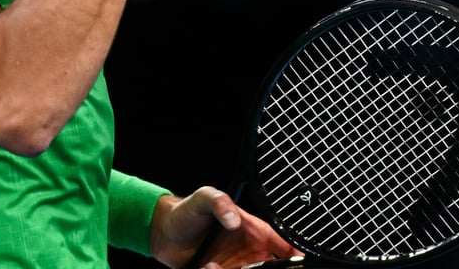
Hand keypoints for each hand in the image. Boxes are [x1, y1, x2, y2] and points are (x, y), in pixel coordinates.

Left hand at [150, 187, 300, 268]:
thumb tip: (234, 219)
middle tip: (239, 265)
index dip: (294, 257)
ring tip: (211, 264)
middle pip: (269, 268)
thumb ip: (220, 202)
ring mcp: (235, 267)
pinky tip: (205, 267)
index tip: (296, 262)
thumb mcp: (204, 197)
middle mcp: (248, 253)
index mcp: (253, 231)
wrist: (163, 233)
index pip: (283, 246)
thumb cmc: (187, 211)